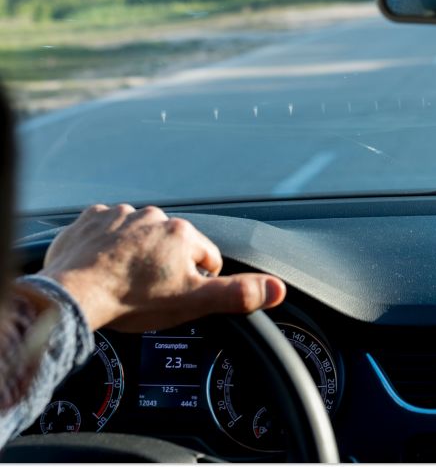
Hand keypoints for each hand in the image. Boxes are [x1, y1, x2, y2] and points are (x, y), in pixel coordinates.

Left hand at [39, 204, 285, 331]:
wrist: (73, 295)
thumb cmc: (132, 300)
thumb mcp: (193, 302)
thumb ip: (238, 294)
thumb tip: (278, 289)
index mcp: (184, 234)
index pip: (206, 259)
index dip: (196, 282)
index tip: (176, 296)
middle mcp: (154, 217)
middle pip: (173, 245)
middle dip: (166, 266)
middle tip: (148, 291)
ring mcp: (120, 215)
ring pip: (141, 236)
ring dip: (137, 253)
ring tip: (124, 279)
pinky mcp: (92, 218)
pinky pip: (108, 228)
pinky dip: (108, 244)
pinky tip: (104, 264)